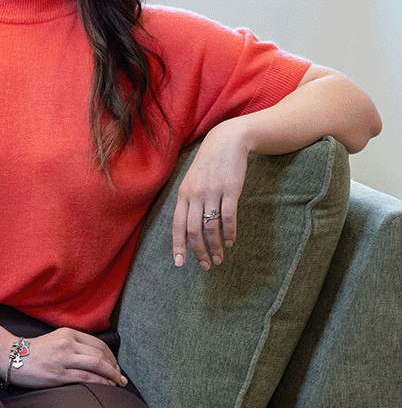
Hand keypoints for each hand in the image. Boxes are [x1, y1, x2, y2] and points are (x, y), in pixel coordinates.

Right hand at [6, 328, 127, 388]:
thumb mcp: (56, 340)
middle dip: (115, 368)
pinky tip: (107, 388)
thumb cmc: (34, 352)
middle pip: (101, 354)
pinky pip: (87, 378)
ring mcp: (63, 359)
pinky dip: (101, 383)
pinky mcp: (59, 375)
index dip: (112, 356)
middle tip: (121, 378)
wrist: (11, 357)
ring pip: (97, 365)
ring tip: (118, 384)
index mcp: (68, 333)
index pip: (98, 344)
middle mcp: (67, 343)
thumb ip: (73, 344)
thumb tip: (95, 356)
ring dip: (112, 376)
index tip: (116, 366)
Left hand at [172, 119, 249, 269]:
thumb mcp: (192, 182)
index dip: (178, 245)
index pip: (177, 224)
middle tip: (206, 265)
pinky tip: (230, 242)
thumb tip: (186, 227)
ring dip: (215, 247)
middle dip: (198, 252)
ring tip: (219, 258)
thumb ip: (188, 202)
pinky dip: (229, 233)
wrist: (226, 142)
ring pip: (210, 227)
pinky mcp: (230, 190)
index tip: (179, 262)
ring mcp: (212, 192)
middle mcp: (195, 194)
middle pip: (193, 230)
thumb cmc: (208, 165)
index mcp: (183, 194)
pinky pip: (228, 217)